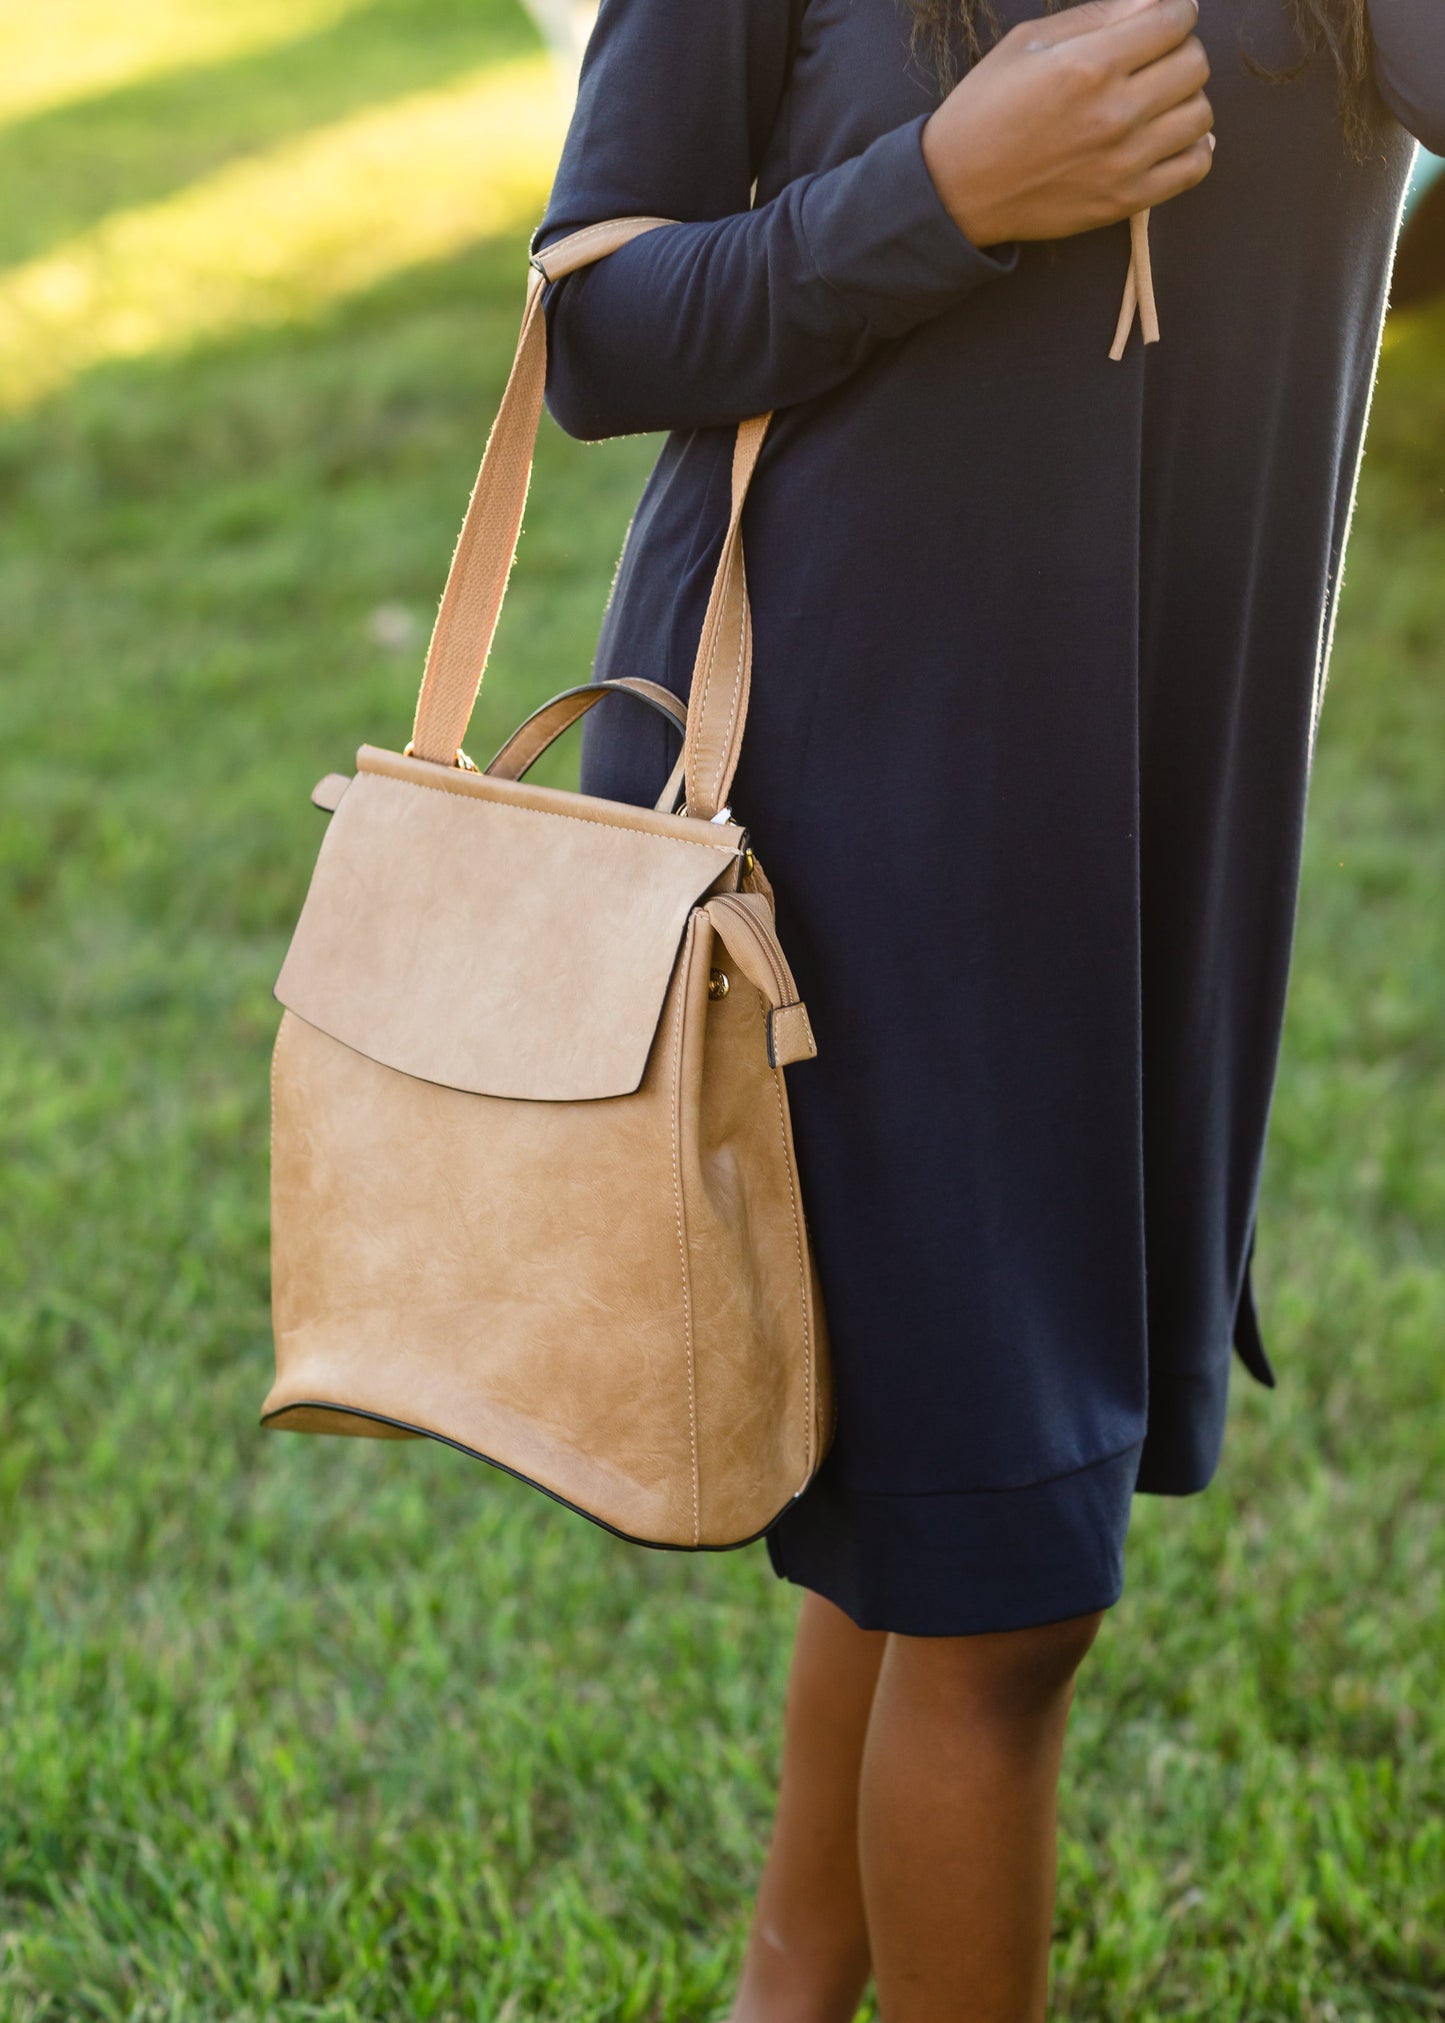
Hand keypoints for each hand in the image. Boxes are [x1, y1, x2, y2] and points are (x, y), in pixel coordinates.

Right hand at [921, 0, 1213, 246]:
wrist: (957, 189)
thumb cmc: (987, 109)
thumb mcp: (1028, 43)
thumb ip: (1096, 16)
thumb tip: (1152, 1)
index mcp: (1089, 65)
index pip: (1173, 22)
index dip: (1177, 11)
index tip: (1168, 17)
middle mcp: (1114, 113)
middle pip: (1194, 65)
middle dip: (1181, 51)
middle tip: (1158, 60)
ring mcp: (1123, 162)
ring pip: (1200, 114)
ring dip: (1187, 99)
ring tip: (1159, 101)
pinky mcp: (1125, 200)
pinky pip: (1194, 167)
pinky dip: (1195, 148)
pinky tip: (1170, 137)